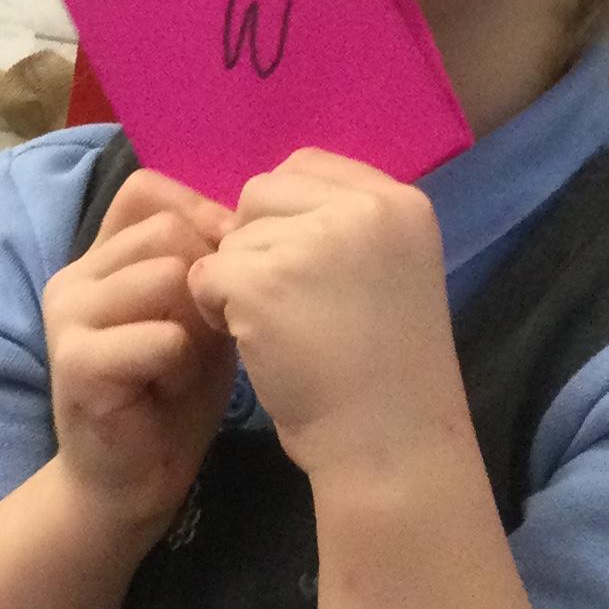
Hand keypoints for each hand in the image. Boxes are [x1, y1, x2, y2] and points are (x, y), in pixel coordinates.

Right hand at [42, 167, 238, 534]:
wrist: (130, 482)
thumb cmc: (170, 399)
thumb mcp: (200, 317)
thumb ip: (210, 267)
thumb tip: (240, 221)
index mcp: (99, 259)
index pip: (146, 191)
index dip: (200, 214)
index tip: (227, 267)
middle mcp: (74, 276)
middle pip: (165, 229)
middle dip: (207, 276)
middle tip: (208, 331)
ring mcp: (67, 316)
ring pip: (166, 276)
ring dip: (195, 324)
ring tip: (185, 363)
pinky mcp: (76, 363)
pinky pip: (162, 336)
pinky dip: (183, 364)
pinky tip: (170, 390)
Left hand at [188, 150, 471, 492]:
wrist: (390, 442)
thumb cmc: (388, 370)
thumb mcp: (391, 273)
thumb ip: (344, 229)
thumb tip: (258, 205)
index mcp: (403, 203)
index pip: (310, 166)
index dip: (288, 216)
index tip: (304, 273)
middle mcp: (363, 209)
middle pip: (262, 192)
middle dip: (257, 244)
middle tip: (287, 303)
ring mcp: (312, 243)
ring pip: (233, 236)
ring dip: (237, 280)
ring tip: (281, 330)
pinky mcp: (263, 281)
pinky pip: (206, 273)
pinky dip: (216, 310)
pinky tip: (255, 344)